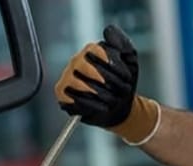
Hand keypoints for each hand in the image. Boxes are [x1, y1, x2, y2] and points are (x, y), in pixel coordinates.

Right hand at [54, 25, 159, 143]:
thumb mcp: (130, 60)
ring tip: (112, 100)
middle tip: (121, 91)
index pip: (97, 51)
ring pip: (79, 83)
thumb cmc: (123, 82)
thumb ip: (122, 43)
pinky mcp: (62, 92)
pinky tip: (102, 107)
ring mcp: (67, 76)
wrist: (120, 107)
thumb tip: (107, 30)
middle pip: (87, 67)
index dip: (113, 65)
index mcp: (91, 50)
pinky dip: (90, 104)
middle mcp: (77, 61)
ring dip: (101, 95)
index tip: (126, 77)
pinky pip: (70, 97)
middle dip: (109, 82)